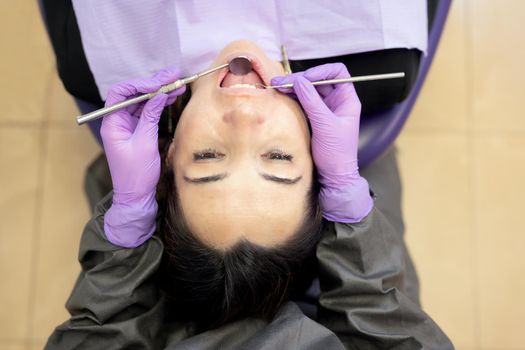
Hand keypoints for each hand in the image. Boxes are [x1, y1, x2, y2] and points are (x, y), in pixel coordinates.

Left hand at [101, 67, 185, 246]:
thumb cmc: (136, 174)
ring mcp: (127, 126)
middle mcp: (117, 121)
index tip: (159, 83)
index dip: (140, 84)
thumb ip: (151, 117)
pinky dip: (159, 104)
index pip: (121, 93)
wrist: (135, 197)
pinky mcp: (137, 131)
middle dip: (154, 84)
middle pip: (133, 94)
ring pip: (142, 101)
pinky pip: (147, 112)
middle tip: (174, 75)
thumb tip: (159, 95)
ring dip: (159, 92)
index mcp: (112, 123)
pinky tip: (172, 97)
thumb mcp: (145, 143)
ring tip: (178, 84)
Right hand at [271, 63, 372, 221]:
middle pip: (318, 80)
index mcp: (347, 99)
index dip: (320, 71)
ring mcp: (325, 110)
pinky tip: (281, 97)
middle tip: (280, 82)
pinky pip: (303, 103)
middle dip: (300, 79)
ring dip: (293, 88)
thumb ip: (312, 102)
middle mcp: (337, 101)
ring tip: (276, 87)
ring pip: (308, 91)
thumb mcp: (325, 125)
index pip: (337, 72)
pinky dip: (292, 99)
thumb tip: (299, 81)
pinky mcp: (314, 119)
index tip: (304, 78)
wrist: (334, 176)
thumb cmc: (337, 153)